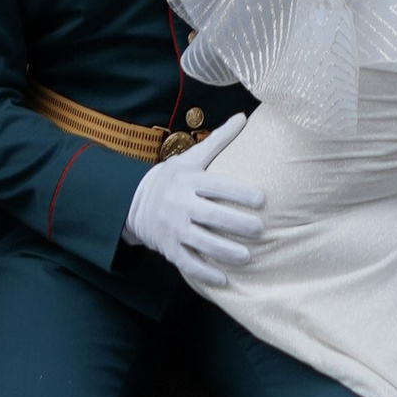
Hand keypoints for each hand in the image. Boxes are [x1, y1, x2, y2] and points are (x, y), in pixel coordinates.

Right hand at [122, 126, 263, 291]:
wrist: (133, 201)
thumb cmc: (172, 177)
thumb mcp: (191, 157)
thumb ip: (218, 140)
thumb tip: (243, 116)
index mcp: (189, 180)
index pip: (217, 186)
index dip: (239, 192)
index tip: (262, 199)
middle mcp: (181, 204)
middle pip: (211, 216)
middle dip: (236, 224)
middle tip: (260, 231)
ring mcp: (174, 228)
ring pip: (201, 242)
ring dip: (224, 251)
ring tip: (247, 257)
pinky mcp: (169, 248)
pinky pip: (187, 263)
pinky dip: (204, 273)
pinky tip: (224, 280)